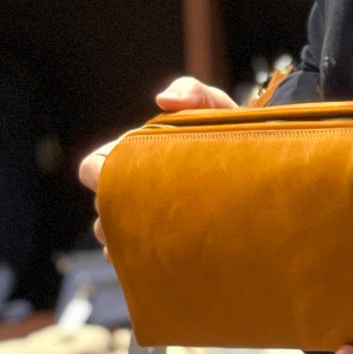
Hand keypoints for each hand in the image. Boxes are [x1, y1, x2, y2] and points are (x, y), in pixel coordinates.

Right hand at [79, 75, 237, 246]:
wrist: (261, 162)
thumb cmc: (228, 129)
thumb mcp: (213, 105)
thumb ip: (191, 92)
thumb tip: (162, 100)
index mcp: (133, 157)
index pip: (91, 168)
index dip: (97, 175)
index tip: (118, 178)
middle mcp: (135, 187)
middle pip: (102, 208)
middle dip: (111, 215)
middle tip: (140, 217)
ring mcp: (149, 215)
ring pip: (117, 236)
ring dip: (125, 241)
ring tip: (152, 242)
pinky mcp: (167, 239)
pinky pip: (139, 258)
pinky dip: (141, 260)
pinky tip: (159, 261)